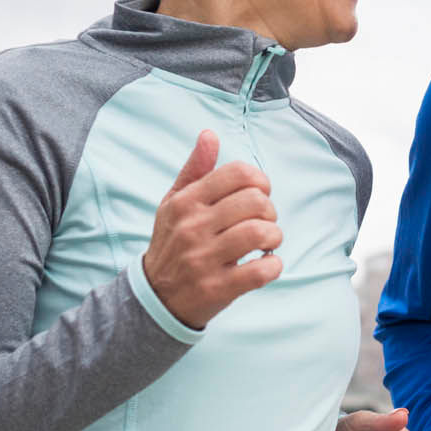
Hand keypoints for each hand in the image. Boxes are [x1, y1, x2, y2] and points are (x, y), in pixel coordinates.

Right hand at [141, 130, 282, 328]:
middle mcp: (193, 227)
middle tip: (263, 222)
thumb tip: (210, 135)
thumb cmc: (173, 242)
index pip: (238, 174)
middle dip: (270, 211)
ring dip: (274, 237)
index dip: (260, 182)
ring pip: (261, 233)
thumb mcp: (174, 203)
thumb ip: (195, 170)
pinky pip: (261, 271)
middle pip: (256, 202)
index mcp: (186, 202)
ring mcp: (204, 259)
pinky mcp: (218, 288)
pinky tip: (265, 264)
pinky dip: (273, 266)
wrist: (156, 296)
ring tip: (266, 243)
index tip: (258, 196)